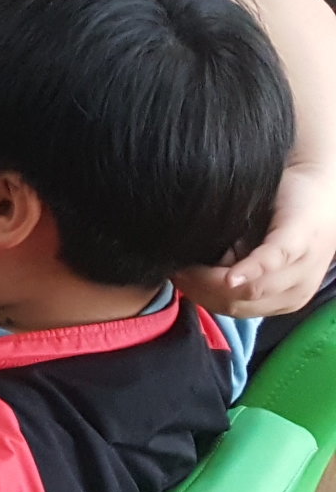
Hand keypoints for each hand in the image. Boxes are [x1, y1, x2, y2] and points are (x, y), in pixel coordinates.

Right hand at [177, 162, 335, 319]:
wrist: (319, 182)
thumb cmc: (284, 216)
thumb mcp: (258, 250)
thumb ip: (235, 268)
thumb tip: (189, 276)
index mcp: (286, 298)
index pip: (232, 309)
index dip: (200, 297)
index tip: (175, 279)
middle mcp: (296, 290)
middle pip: (237, 303)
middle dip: (200, 290)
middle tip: (173, 270)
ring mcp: (302, 267)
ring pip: (251, 290)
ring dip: (212, 281)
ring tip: (183, 264)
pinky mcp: (299, 241)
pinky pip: (271, 262)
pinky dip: (249, 271)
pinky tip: (230, 275)